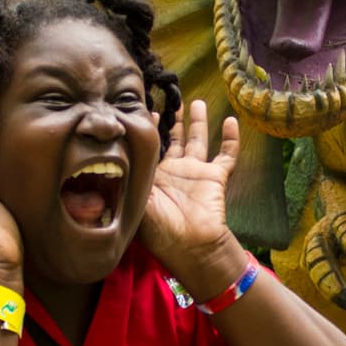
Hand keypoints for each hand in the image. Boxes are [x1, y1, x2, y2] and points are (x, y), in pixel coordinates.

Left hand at [137, 100, 242, 294]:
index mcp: (152, 176)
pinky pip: (226, 155)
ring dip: (198, 122)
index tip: (142, 107)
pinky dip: (231, 139)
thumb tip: (114, 150)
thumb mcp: (134, 198)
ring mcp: (195, 172)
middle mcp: (173, 170)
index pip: (148, 146)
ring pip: (198, 140)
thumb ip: (128, 174)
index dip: (147, 128)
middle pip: (173, 139)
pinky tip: (230, 120)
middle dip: (172, 120)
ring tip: (197, 102)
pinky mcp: (215, 177)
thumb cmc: (157, 227)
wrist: (189, 246)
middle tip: (171, 99)